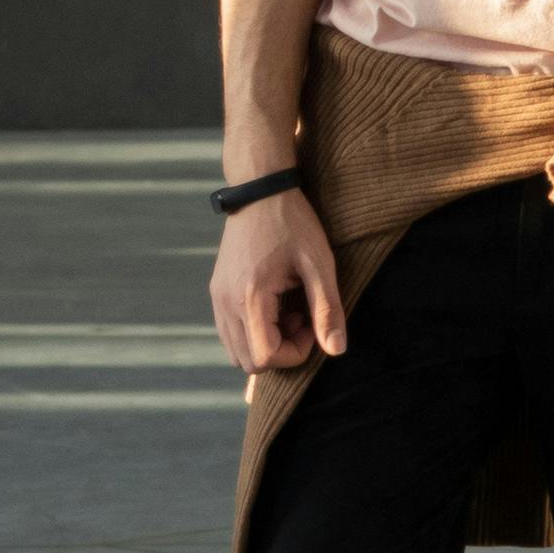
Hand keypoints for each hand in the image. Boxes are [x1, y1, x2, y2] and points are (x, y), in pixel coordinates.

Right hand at [213, 189, 345, 372]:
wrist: (260, 191)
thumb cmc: (293, 223)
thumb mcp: (319, 264)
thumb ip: (327, 310)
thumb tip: (336, 351)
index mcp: (250, 296)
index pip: (266, 356)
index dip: (296, 352)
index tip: (312, 323)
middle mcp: (225, 303)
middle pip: (248, 362)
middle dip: (281, 352)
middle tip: (301, 319)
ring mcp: (217, 299)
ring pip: (236, 352)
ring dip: (266, 345)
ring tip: (287, 313)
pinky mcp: (217, 293)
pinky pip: (230, 334)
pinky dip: (253, 334)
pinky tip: (274, 307)